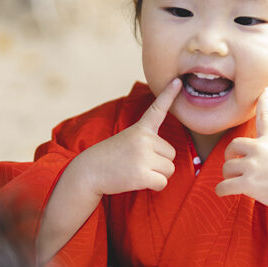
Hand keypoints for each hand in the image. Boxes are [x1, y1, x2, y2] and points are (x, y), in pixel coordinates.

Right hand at [75, 77, 180, 195]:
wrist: (89, 171)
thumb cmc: (112, 157)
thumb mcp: (128, 140)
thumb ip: (148, 143)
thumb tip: (169, 159)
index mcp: (141, 128)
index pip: (158, 109)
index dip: (169, 94)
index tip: (178, 81)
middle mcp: (144, 139)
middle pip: (172, 154)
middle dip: (159, 162)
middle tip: (138, 162)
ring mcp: (143, 155)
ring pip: (169, 169)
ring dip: (157, 175)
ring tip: (137, 171)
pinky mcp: (142, 173)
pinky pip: (162, 183)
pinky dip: (153, 186)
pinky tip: (137, 180)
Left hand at [215, 88, 267, 216]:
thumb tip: (257, 155)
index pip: (265, 117)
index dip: (263, 101)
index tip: (262, 89)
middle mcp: (260, 149)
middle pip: (231, 147)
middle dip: (230, 159)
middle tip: (236, 168)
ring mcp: (253, 165)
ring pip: (226, 169)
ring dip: (228, 178)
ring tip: (239, 184)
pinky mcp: (249, 183)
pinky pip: (223, 186)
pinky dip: (222, 191)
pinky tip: (227, 193)